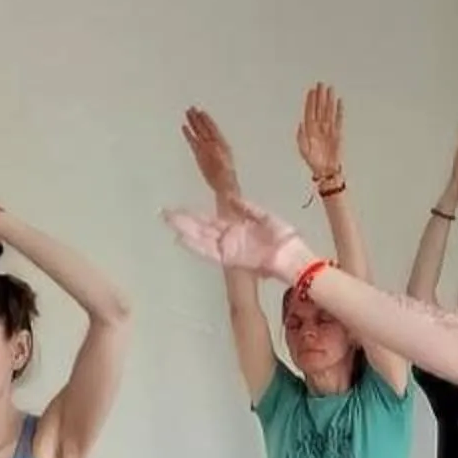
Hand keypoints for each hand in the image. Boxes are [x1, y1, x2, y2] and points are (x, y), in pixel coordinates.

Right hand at [166, 195, 309, 279]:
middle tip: (164, 213)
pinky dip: (195, 246)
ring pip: (201, 239)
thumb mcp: (265, 216)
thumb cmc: (284, 238)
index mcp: (236, 228)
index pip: (210, 221)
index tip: (178, 209)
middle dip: (183, 222)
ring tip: (168, 222)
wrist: (293, 256)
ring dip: (184, 231)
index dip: (194, 215)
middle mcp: (229, 240)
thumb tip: (231, 198)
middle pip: (201, 229)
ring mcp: (228, 250)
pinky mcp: (230, 259)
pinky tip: (181, 239)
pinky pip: (210, 252)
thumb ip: (247, 208)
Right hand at [182, 107, 242, 202]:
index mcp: (221, 144)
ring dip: (193, 123)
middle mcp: (213, 144)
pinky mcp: (199, 155)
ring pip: (198, 133)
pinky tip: (184, 127)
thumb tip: (214, 147)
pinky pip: (193, 142)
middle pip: (204, 128)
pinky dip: (189, 135)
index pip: (213, 129)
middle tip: (191, 108)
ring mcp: (206, 149)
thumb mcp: (224, 166)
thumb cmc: (227, 177)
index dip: (207, 120)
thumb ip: (219, 156)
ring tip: (187, 113)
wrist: (224, 186)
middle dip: (198, 118)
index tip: (201, 112)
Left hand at [297, 84, 345, 188]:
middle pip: (319, 108)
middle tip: (320, 84)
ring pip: (328, 111)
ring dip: (329, 100)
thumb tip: (301, 123)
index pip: (310, 111)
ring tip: (329, 89)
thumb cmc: (313, 161)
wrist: (326, 170)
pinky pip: (339, 119)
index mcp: (310, 130)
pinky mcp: (337, 133)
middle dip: (319, 96)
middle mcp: (319, 127)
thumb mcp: (303, 150)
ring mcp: (328, 129)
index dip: (310, 101)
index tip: (311, 91)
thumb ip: (301, 136)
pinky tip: (339, 102)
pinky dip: (339, 111)